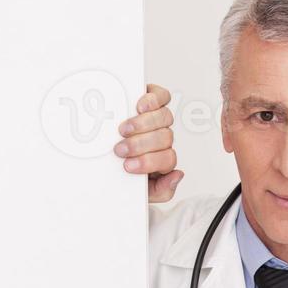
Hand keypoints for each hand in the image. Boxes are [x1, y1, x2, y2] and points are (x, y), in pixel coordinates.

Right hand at [114, 83, 183, 202]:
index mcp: (162, 159)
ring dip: (143, 125)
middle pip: (165, 138)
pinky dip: (152, 99)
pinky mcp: (152, 100)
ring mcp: (159, 119)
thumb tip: (177, 176)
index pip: (168, 159)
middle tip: (121, 149)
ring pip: (164, 118)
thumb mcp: (141, 190)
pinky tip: (140, 106)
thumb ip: (161, 191)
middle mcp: (163, 139)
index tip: (128, 166)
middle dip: (141, 145)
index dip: (149, 162)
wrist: (110, 166)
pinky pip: (162, 97)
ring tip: (124, 130)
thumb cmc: (125, 171)